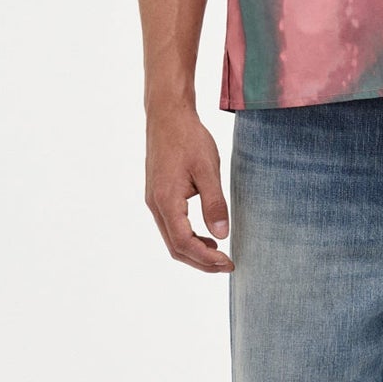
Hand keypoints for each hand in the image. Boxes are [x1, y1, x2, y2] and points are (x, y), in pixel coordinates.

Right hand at [145, 104, 233, 273]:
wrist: (167, 116)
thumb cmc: (188, 138)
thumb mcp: (207, 169)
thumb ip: (214, 203)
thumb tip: (222, 235)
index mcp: (166, 200)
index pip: (184, 243)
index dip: (206, 258)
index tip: (228, 262)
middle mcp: (155, 205)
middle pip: (175, 247)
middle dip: (201, 261)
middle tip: (227, 265)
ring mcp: (154, 201)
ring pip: (172, 239)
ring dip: (195, 251)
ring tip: (220, 254)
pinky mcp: (157, 196)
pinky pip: (171, 226)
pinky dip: (188, 238)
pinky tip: (207, 236)